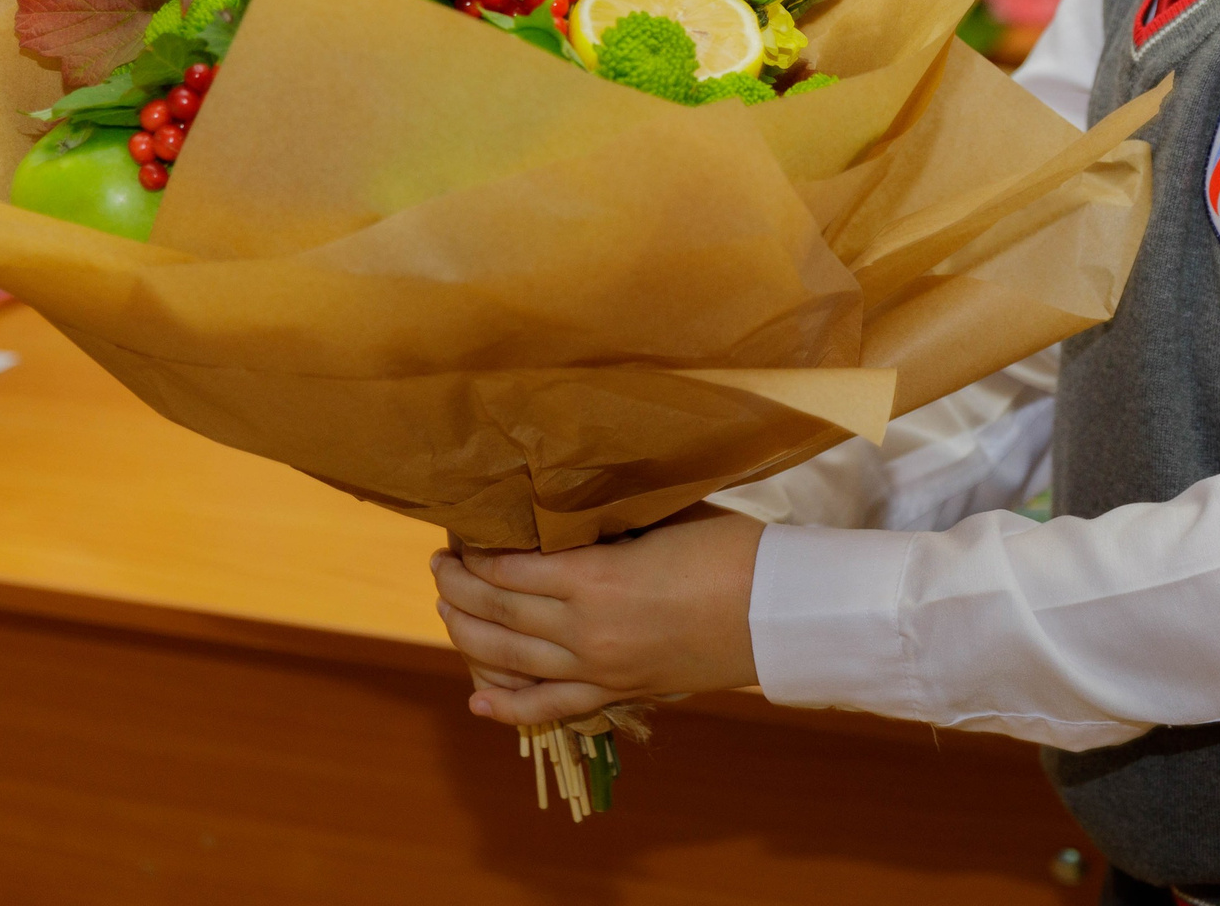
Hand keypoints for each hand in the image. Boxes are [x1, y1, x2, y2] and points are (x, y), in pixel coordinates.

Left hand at [430, 512, 763, 726]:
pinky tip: (477, 697)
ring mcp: (598, 668)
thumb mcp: (661, 520)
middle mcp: (584, 629)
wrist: (780, 610)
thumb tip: (563, 512)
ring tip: (446, 610)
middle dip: (458, 588)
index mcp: (594, 577)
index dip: (475, 552)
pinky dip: (507, 705)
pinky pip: (548, 706)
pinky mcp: (618, 692)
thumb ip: (607, 523)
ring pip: (508, 659)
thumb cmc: (731, 549)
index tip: (458, 533)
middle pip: (496, 611)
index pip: (508, 567)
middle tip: (440, 566)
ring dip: (467, 634)